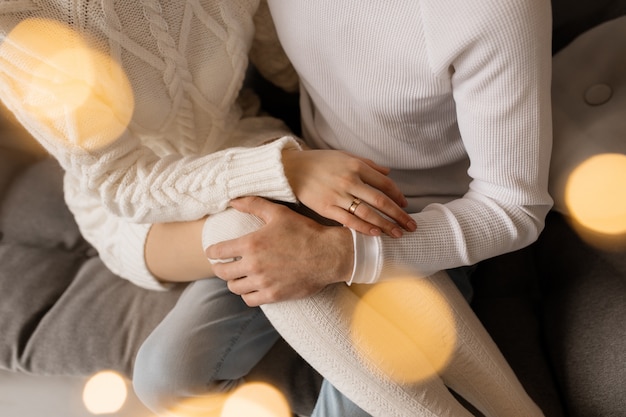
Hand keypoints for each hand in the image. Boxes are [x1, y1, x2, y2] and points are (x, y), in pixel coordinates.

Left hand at [206, 197, 353, 306]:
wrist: (328, 254)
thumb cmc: (304, 231)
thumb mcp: (278, 213)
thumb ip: (253, 205)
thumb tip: (233, 201)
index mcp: (251, 244)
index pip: (218, 252)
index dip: (212, 252)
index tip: (212, 252)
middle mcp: (253, 265)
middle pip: (222, 272)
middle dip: (219, 268)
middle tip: (222, 265)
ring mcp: (263, 282)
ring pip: (235, 287)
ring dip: (234, 281)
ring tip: (237, 276)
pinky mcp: (273, 295)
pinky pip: (249, 300)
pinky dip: (247, 294)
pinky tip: (251, 288)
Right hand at [282, 149, 415, 236]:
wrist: (290, 169)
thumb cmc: (319, 162)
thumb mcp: (344, 156)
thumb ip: (368, 164)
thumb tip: (388, 171)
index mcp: (356, 166)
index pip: (385, 183)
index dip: (397, 196)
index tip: (405, 205)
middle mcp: (349, 180)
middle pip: (380, 201)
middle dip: (398, 215)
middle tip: (411, 226)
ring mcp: (338, 195)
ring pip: (367, 213)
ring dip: (385, 225)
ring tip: (397, 234)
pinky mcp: (326, 208)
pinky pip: (349, 220)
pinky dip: (364, 228)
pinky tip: (376, 234)